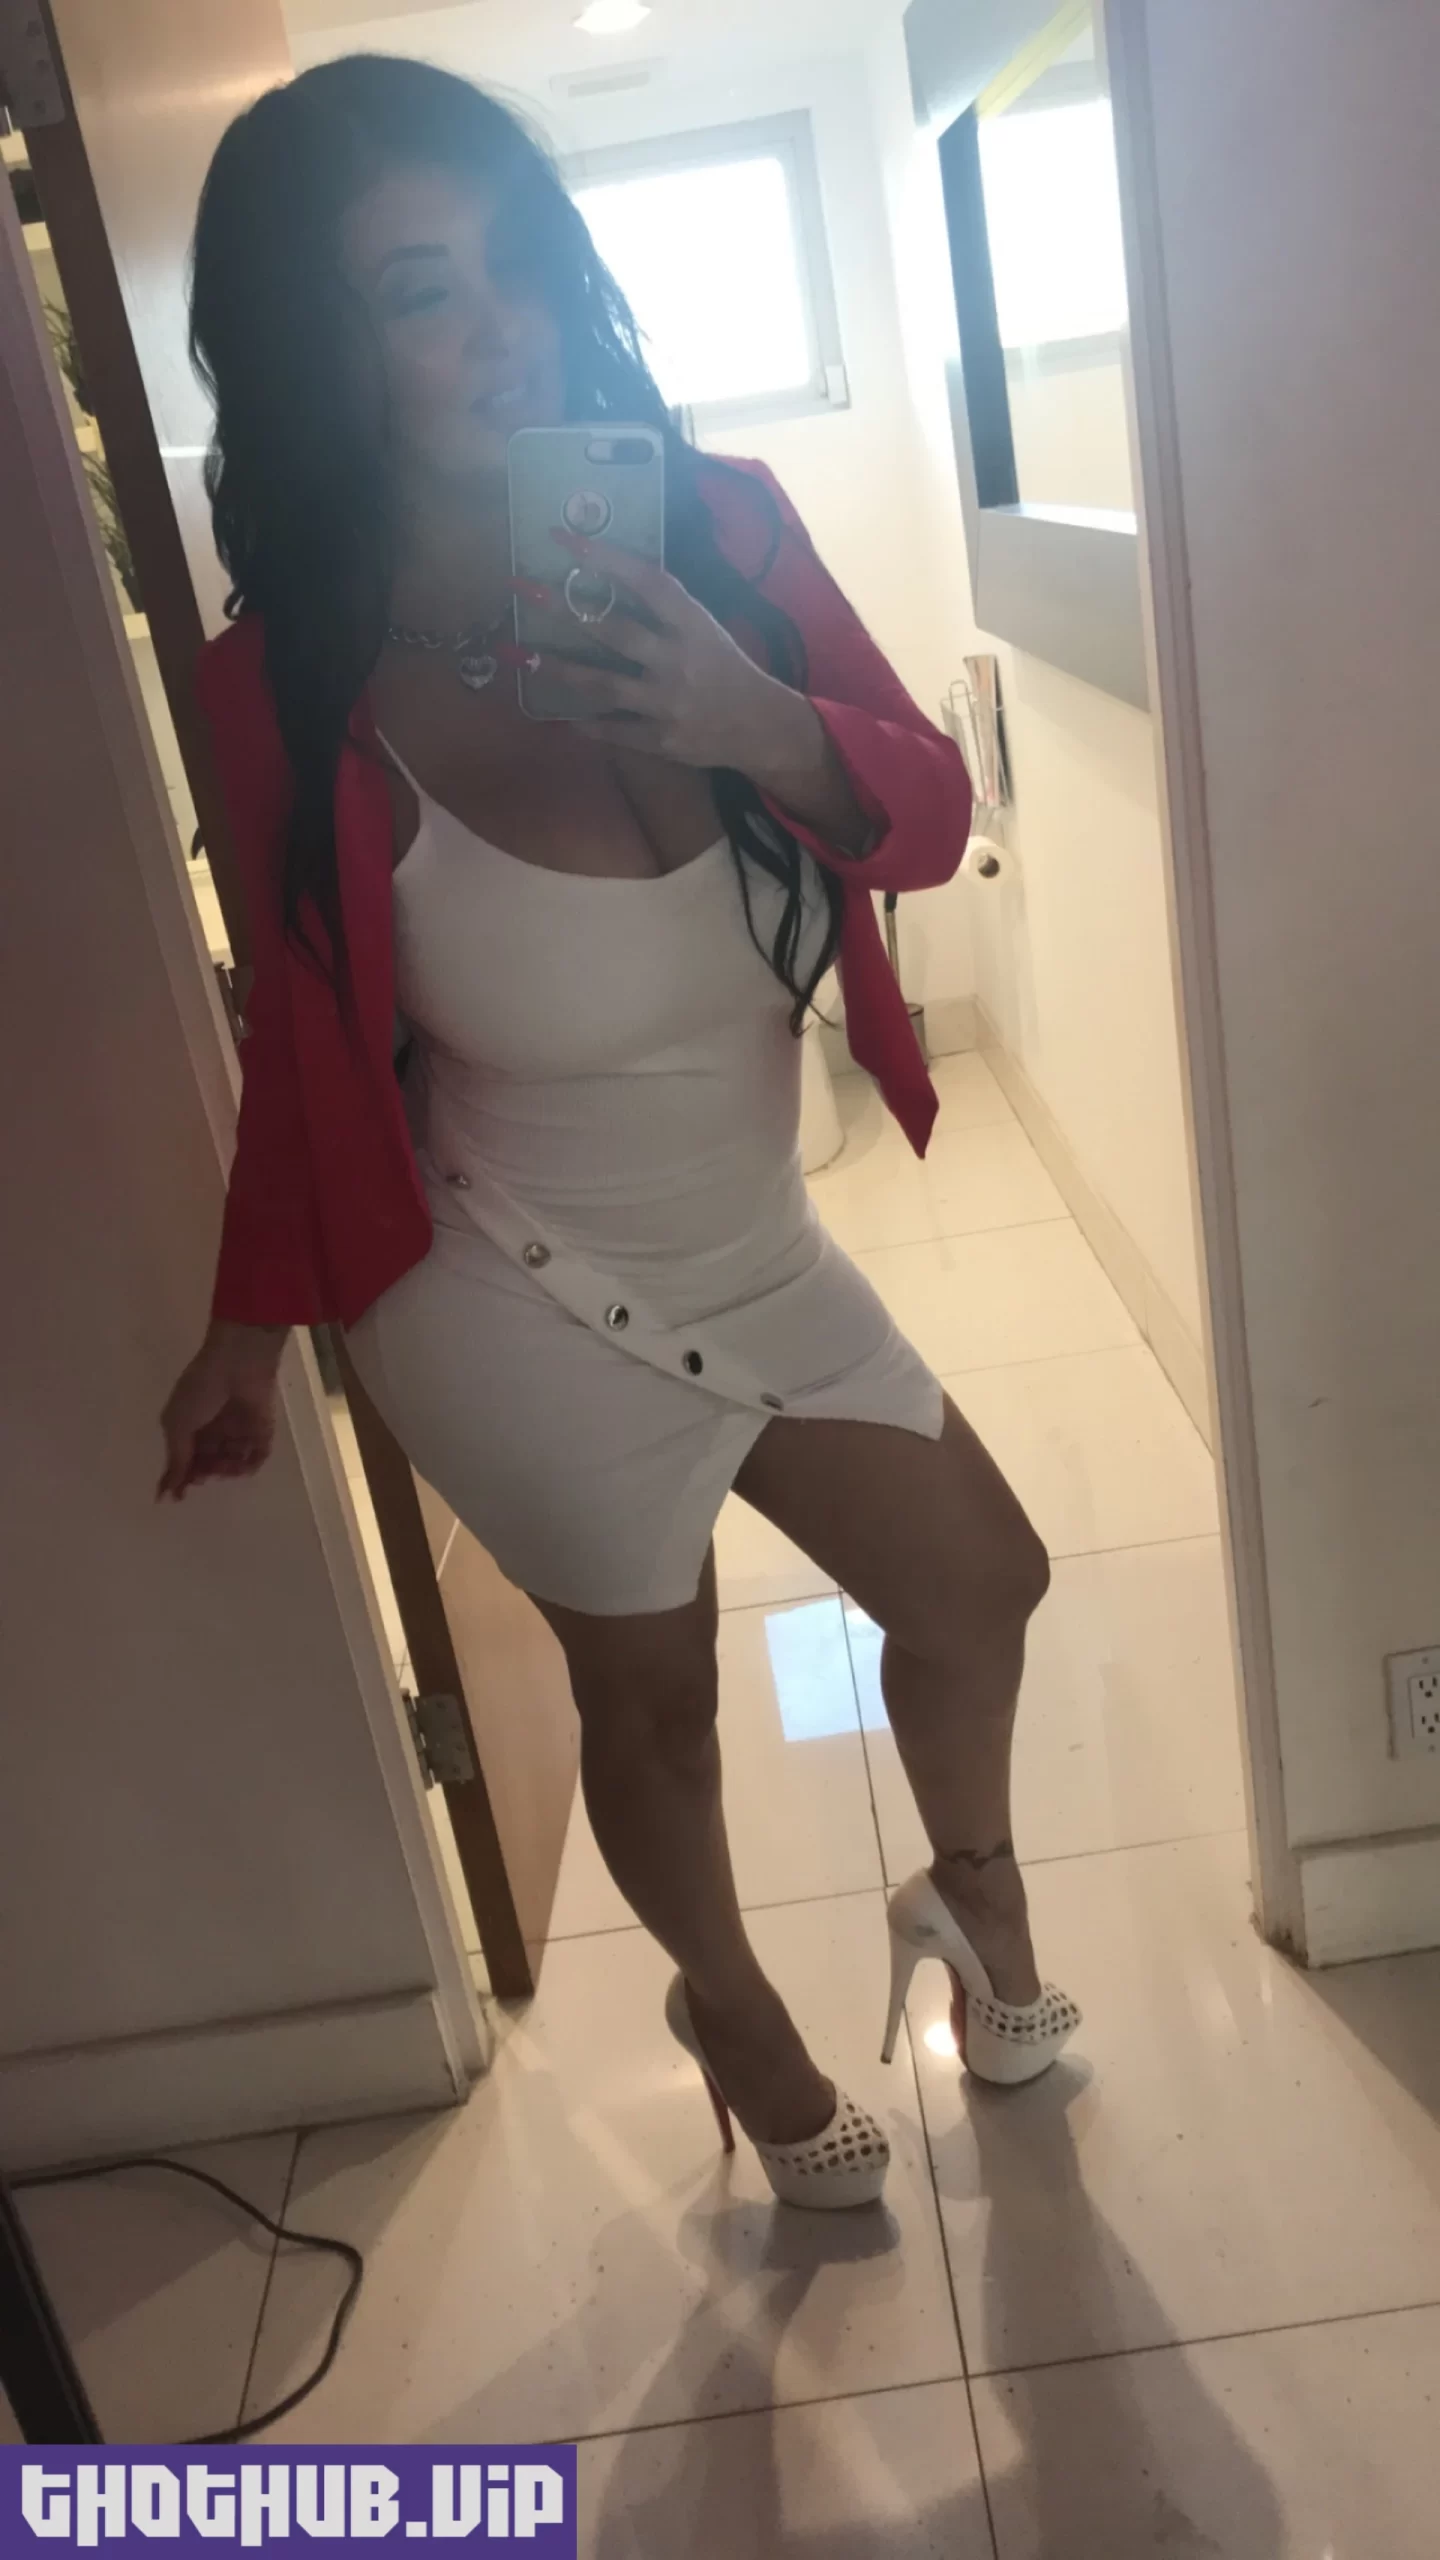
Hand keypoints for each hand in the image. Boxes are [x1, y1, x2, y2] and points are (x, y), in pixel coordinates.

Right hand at [158, 1323, 285, 1501]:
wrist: (239, 1361)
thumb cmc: (202, 1389)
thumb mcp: (178, 1423)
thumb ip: (177, 1457)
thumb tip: (167, 1489)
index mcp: (190, 1424)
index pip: (183, 1458)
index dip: (178, 1478)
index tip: (175, 1497)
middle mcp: (214, 1429)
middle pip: (207, 1463)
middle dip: (202, 1474)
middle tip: (200, 1476)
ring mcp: (239, 1430)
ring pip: (230, 1464)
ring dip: (223, 1472)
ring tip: (220, 1467)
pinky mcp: (262, 1430)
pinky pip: (256, 1457)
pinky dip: (247, 1467)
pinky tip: (238, 1466)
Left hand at [515, 531, 818, 776]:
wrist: (760, 725)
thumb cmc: (725, 667)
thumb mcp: (704, 628)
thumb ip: (665, 610)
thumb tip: (612, 576)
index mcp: (692, 624)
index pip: (647, 582)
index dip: (607, 558)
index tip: (566, 540)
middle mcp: (678, 660)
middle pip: (614, 631)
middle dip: (565, 609)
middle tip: (525, 590)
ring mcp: (668, 702)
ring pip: (604, 684)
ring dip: (559, 669)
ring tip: (521, 656)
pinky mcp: (662, 739)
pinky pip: (616, 731)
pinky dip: (589, 726)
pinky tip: (563, 719)